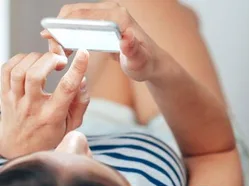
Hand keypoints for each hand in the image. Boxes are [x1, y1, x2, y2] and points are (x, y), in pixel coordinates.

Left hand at [0, 51, 88, 158]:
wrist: (20, 147)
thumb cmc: (49, 135)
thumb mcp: (72, 124)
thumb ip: (80, 103)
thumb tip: (82, 80)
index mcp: (53, 115)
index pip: (66, 89)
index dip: (77, 69)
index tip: (83, 54)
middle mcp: (32, 107)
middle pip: (36, 75)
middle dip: (51, 60)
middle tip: (60, 61)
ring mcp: (16, 100)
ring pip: (20, 70)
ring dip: (36, 58)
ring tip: (46, 61)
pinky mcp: (5, 95)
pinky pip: (6, 70)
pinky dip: (19, 59)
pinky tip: (31, 62)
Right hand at [41, 1, 165, 81]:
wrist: (150, 63)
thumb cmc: (144, 64)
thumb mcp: (138, 61)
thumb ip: (132, 50)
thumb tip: (126, 37)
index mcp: (117, 16)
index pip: (83, 15)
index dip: (63, 24)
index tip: (50, 38)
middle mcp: (111, 11)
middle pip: (75, 13)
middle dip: (59, 28)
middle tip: (54, 50)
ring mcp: (106, 15)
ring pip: (74, 16)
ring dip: (61, 30)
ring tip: (58, 51)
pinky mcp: (102, 22)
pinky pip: (79, 22)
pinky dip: (68, 32)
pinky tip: (65, 47)